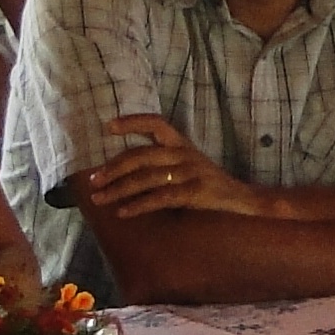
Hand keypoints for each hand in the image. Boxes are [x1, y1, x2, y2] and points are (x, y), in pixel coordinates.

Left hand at [76, 114, 267, 221]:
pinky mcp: (194, 193)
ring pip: (146, 179)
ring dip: (118, 190)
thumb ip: (162, 161)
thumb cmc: (208, 184)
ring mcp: (190, 173)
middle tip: (93, 181)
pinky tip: (123, 213)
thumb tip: (122, 168)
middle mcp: (184, 154)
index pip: (155, 124)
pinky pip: (159, 198)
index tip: (108, 127)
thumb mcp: (188, 164)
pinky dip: (138, 206)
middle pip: (141, 156)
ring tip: (99, 199)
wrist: (242, 199)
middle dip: (113, 168)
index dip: (132, 122)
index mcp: (182, 143)